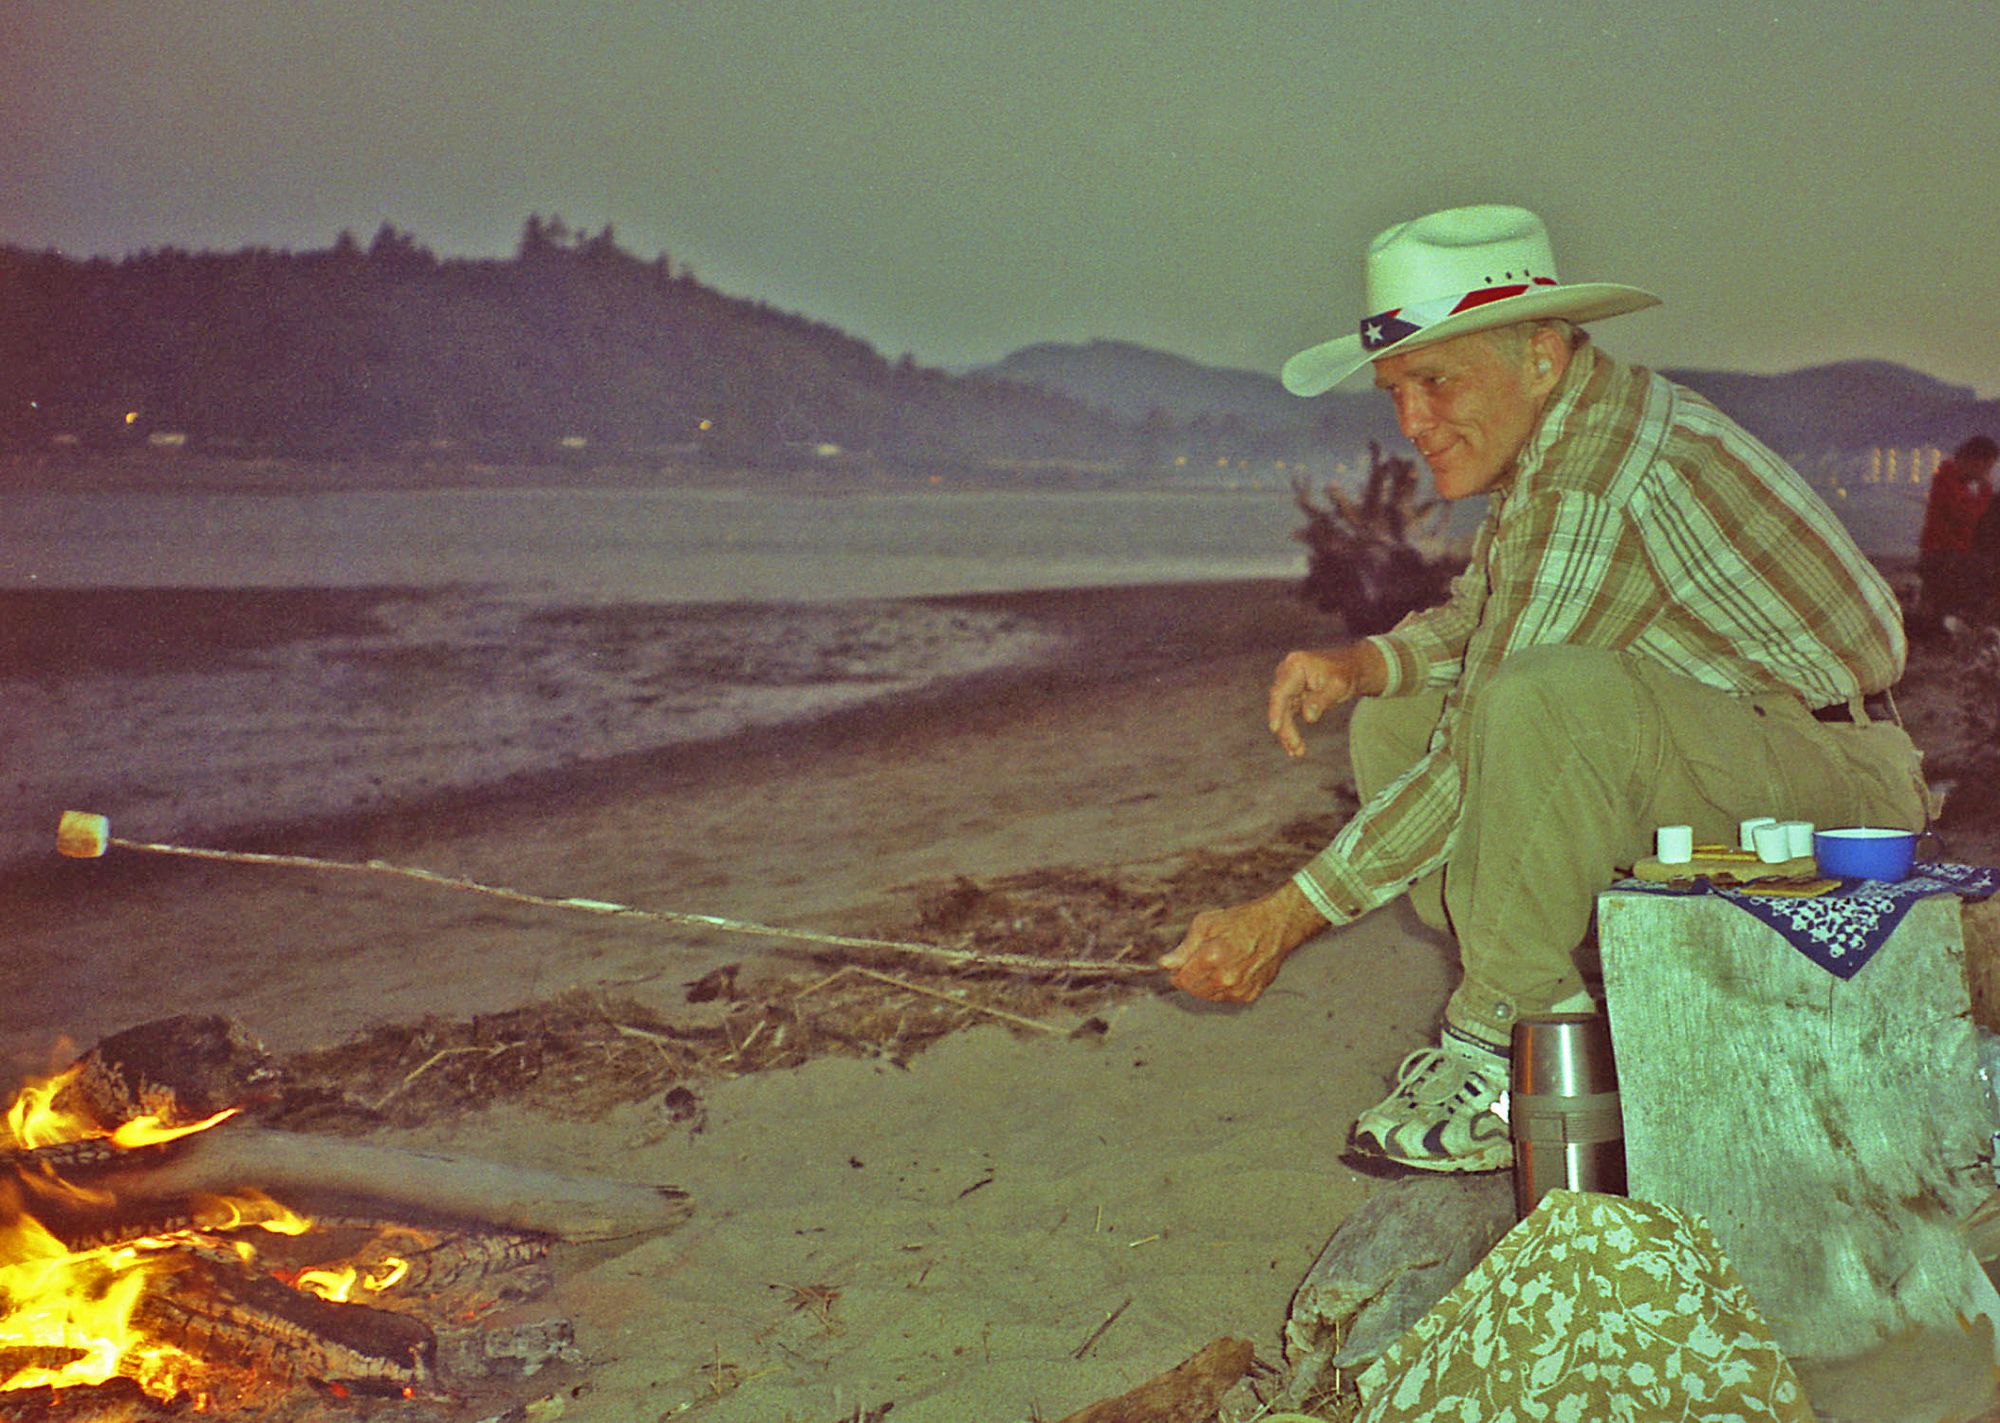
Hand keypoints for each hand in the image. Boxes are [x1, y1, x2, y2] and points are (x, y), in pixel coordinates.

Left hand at [1158, 882, 1327, 1003]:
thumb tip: (1164, 964)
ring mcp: (1239, 989)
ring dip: (1205, 985)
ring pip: (1209, 996)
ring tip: (1215, 964)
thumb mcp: (1206, 924)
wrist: (1275, 926)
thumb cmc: (1239, 921)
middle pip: (1194, 990)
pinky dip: (1222, 988)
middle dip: (1189, 979)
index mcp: (1212, 958)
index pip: (1182, 979)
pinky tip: (1229, 970)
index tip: (1176, 966)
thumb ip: (1184, 948)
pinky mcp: (1250, 995)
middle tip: (1195, 964)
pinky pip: (1226, 998)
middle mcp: (1225, 978)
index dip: (1176, 973)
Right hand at [1267, 645, 1380, 758]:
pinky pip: (1288, 715)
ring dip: (1288, 732)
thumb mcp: (1338, 686)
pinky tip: (1295, 747)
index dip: (1276, 711)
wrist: (1351, 667)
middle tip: (1296, 748)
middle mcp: (1286, 673)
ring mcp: (1288, 684)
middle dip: (1286, 728)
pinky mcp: (1291, 695)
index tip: (1275, 729)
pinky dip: (1291, 730)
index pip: (1281, 691)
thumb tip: (1308, 717)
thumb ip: (1322, 700)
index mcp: (1295, 665)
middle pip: (1280, 704)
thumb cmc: (1345, 673)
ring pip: (1282, 712)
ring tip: (1297, 752)